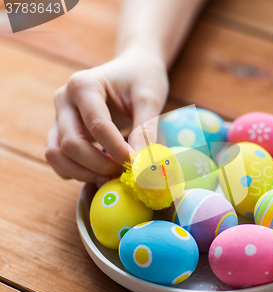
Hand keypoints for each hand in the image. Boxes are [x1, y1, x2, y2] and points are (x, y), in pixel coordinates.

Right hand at [45, 46, 167, 182]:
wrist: (133, 69)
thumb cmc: (142, 79)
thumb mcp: (150, 98)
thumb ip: (145, 130)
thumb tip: (140, 163)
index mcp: (84, 85)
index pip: (97, 125)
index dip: (117, 150)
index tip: (137, 164)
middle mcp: (64, 100)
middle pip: (71, 143)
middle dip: (99, 164)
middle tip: (125, 171)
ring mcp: (59, 116)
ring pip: (56, 154)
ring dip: (83, 173)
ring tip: (112, 175)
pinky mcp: (61, 131)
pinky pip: (58, 160)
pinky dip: (76, 172)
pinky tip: (101, 172)